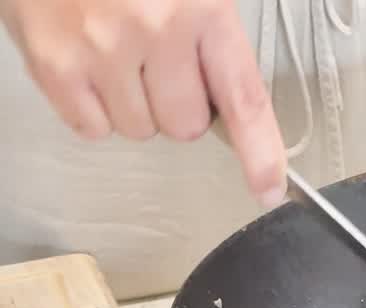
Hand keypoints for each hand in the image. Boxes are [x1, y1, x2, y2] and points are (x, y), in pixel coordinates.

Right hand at [0, 0, 287, 207]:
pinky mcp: (54, 63)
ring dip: (133, 104)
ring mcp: (101, 49)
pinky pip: (91, 127)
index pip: (244, 99)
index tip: (269, 189)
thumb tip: (230, 103)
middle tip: (158, 64)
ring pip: (139, 129)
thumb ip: (214, 38)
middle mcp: (156, 29)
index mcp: (203, 7)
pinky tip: (88, 63)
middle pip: (185, 126)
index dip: (261, 153)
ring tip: (117, 54)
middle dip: (177, 106)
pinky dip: (92, 106)